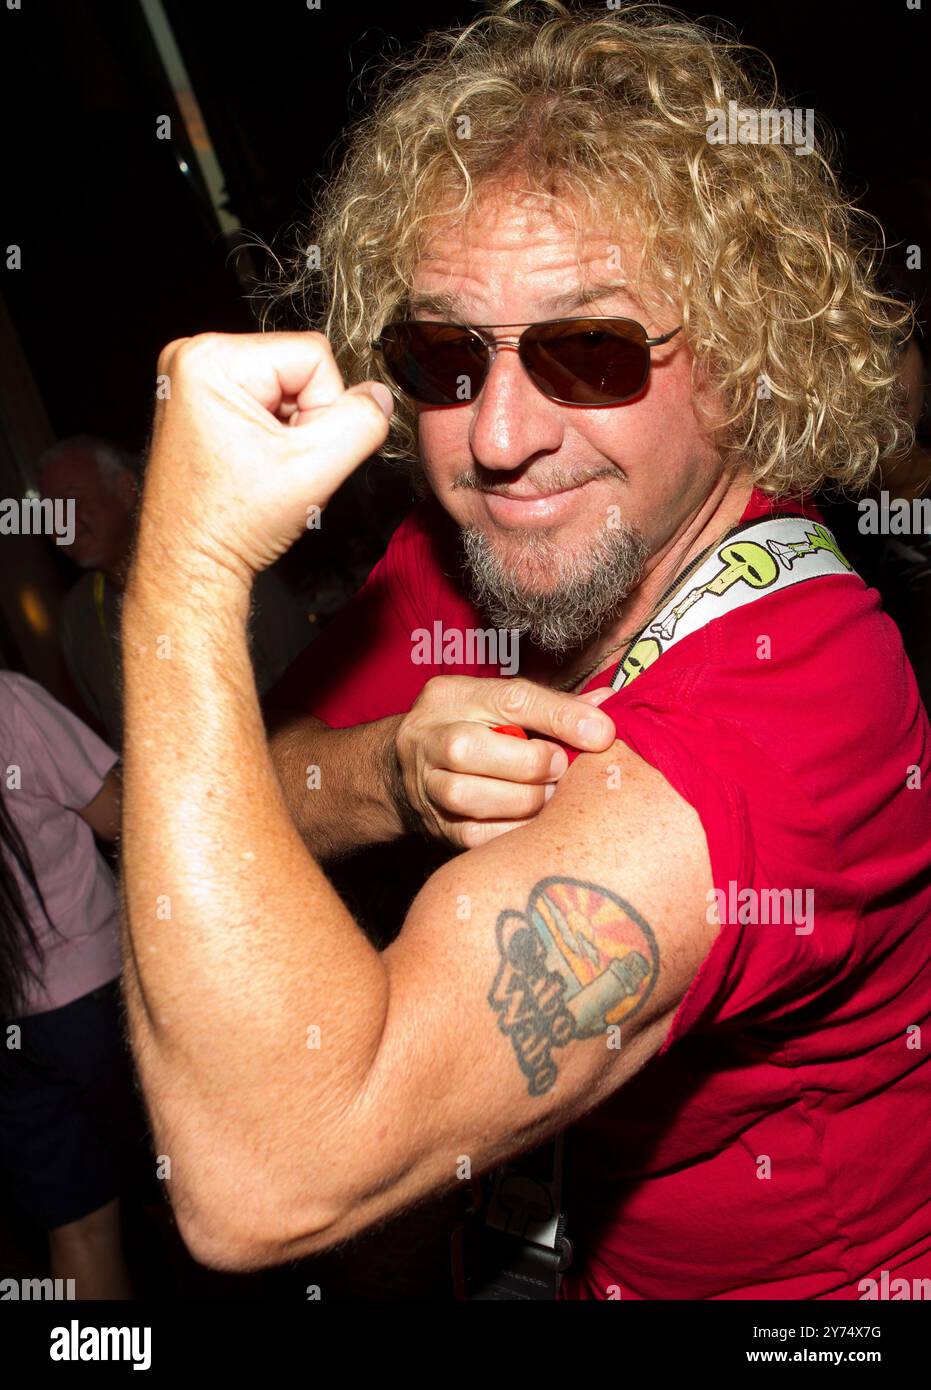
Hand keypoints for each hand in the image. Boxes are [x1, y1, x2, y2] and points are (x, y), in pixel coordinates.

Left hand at [134, 332, 392, 586]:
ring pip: (286, 383)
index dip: (323, 409)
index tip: (291, 453)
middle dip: (304, 418)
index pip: (315, 355)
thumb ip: (363, 422)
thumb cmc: (231, 523)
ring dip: (290, 428)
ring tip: (262, 465)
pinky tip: (252, 461)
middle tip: (276, 463)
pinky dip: (272, 431)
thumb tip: (380, 396)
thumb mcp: (316, 469)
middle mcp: (193, 355)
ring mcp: (191, 377)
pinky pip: (265, 397)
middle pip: (298, 366)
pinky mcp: (199, 399)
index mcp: (210, 359)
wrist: (192, 563)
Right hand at [393, 675, 616, 848]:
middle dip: (531, 763)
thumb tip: (606, 704)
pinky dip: (513, 831)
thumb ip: (551, 705)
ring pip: (467, 795)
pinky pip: (474, 835)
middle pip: (471, 748)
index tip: (602, 733)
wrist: (404, 769)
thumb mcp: (500, 703)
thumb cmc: (470, 728)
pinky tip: (535, 823)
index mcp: (452, 695)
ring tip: (549, 797)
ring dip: (522, 800)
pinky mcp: (435, 824)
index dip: (560, 716)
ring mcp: (425, 783)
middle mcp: (429, 736)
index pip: (509, 699)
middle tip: (562, 769)